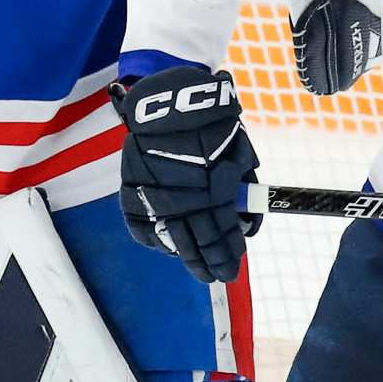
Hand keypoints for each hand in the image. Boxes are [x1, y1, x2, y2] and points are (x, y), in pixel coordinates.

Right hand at [111, 66, 261, 283]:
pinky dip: (157, 243)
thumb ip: (244, 190)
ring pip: (173, 242)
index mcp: (215, 193)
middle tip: (220, 276)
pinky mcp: (135, 194)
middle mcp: (185, 202)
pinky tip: (169, 249)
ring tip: (199, 271)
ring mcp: (157, 200)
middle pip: (199, 244)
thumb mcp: (239, 154)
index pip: (224, 235)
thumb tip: (248, 224)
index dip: (230, 253)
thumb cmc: (213, 127)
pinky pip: (144, 230)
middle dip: (212, 263)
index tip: (235, 265)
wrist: (170, 104)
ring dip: (188, 258)